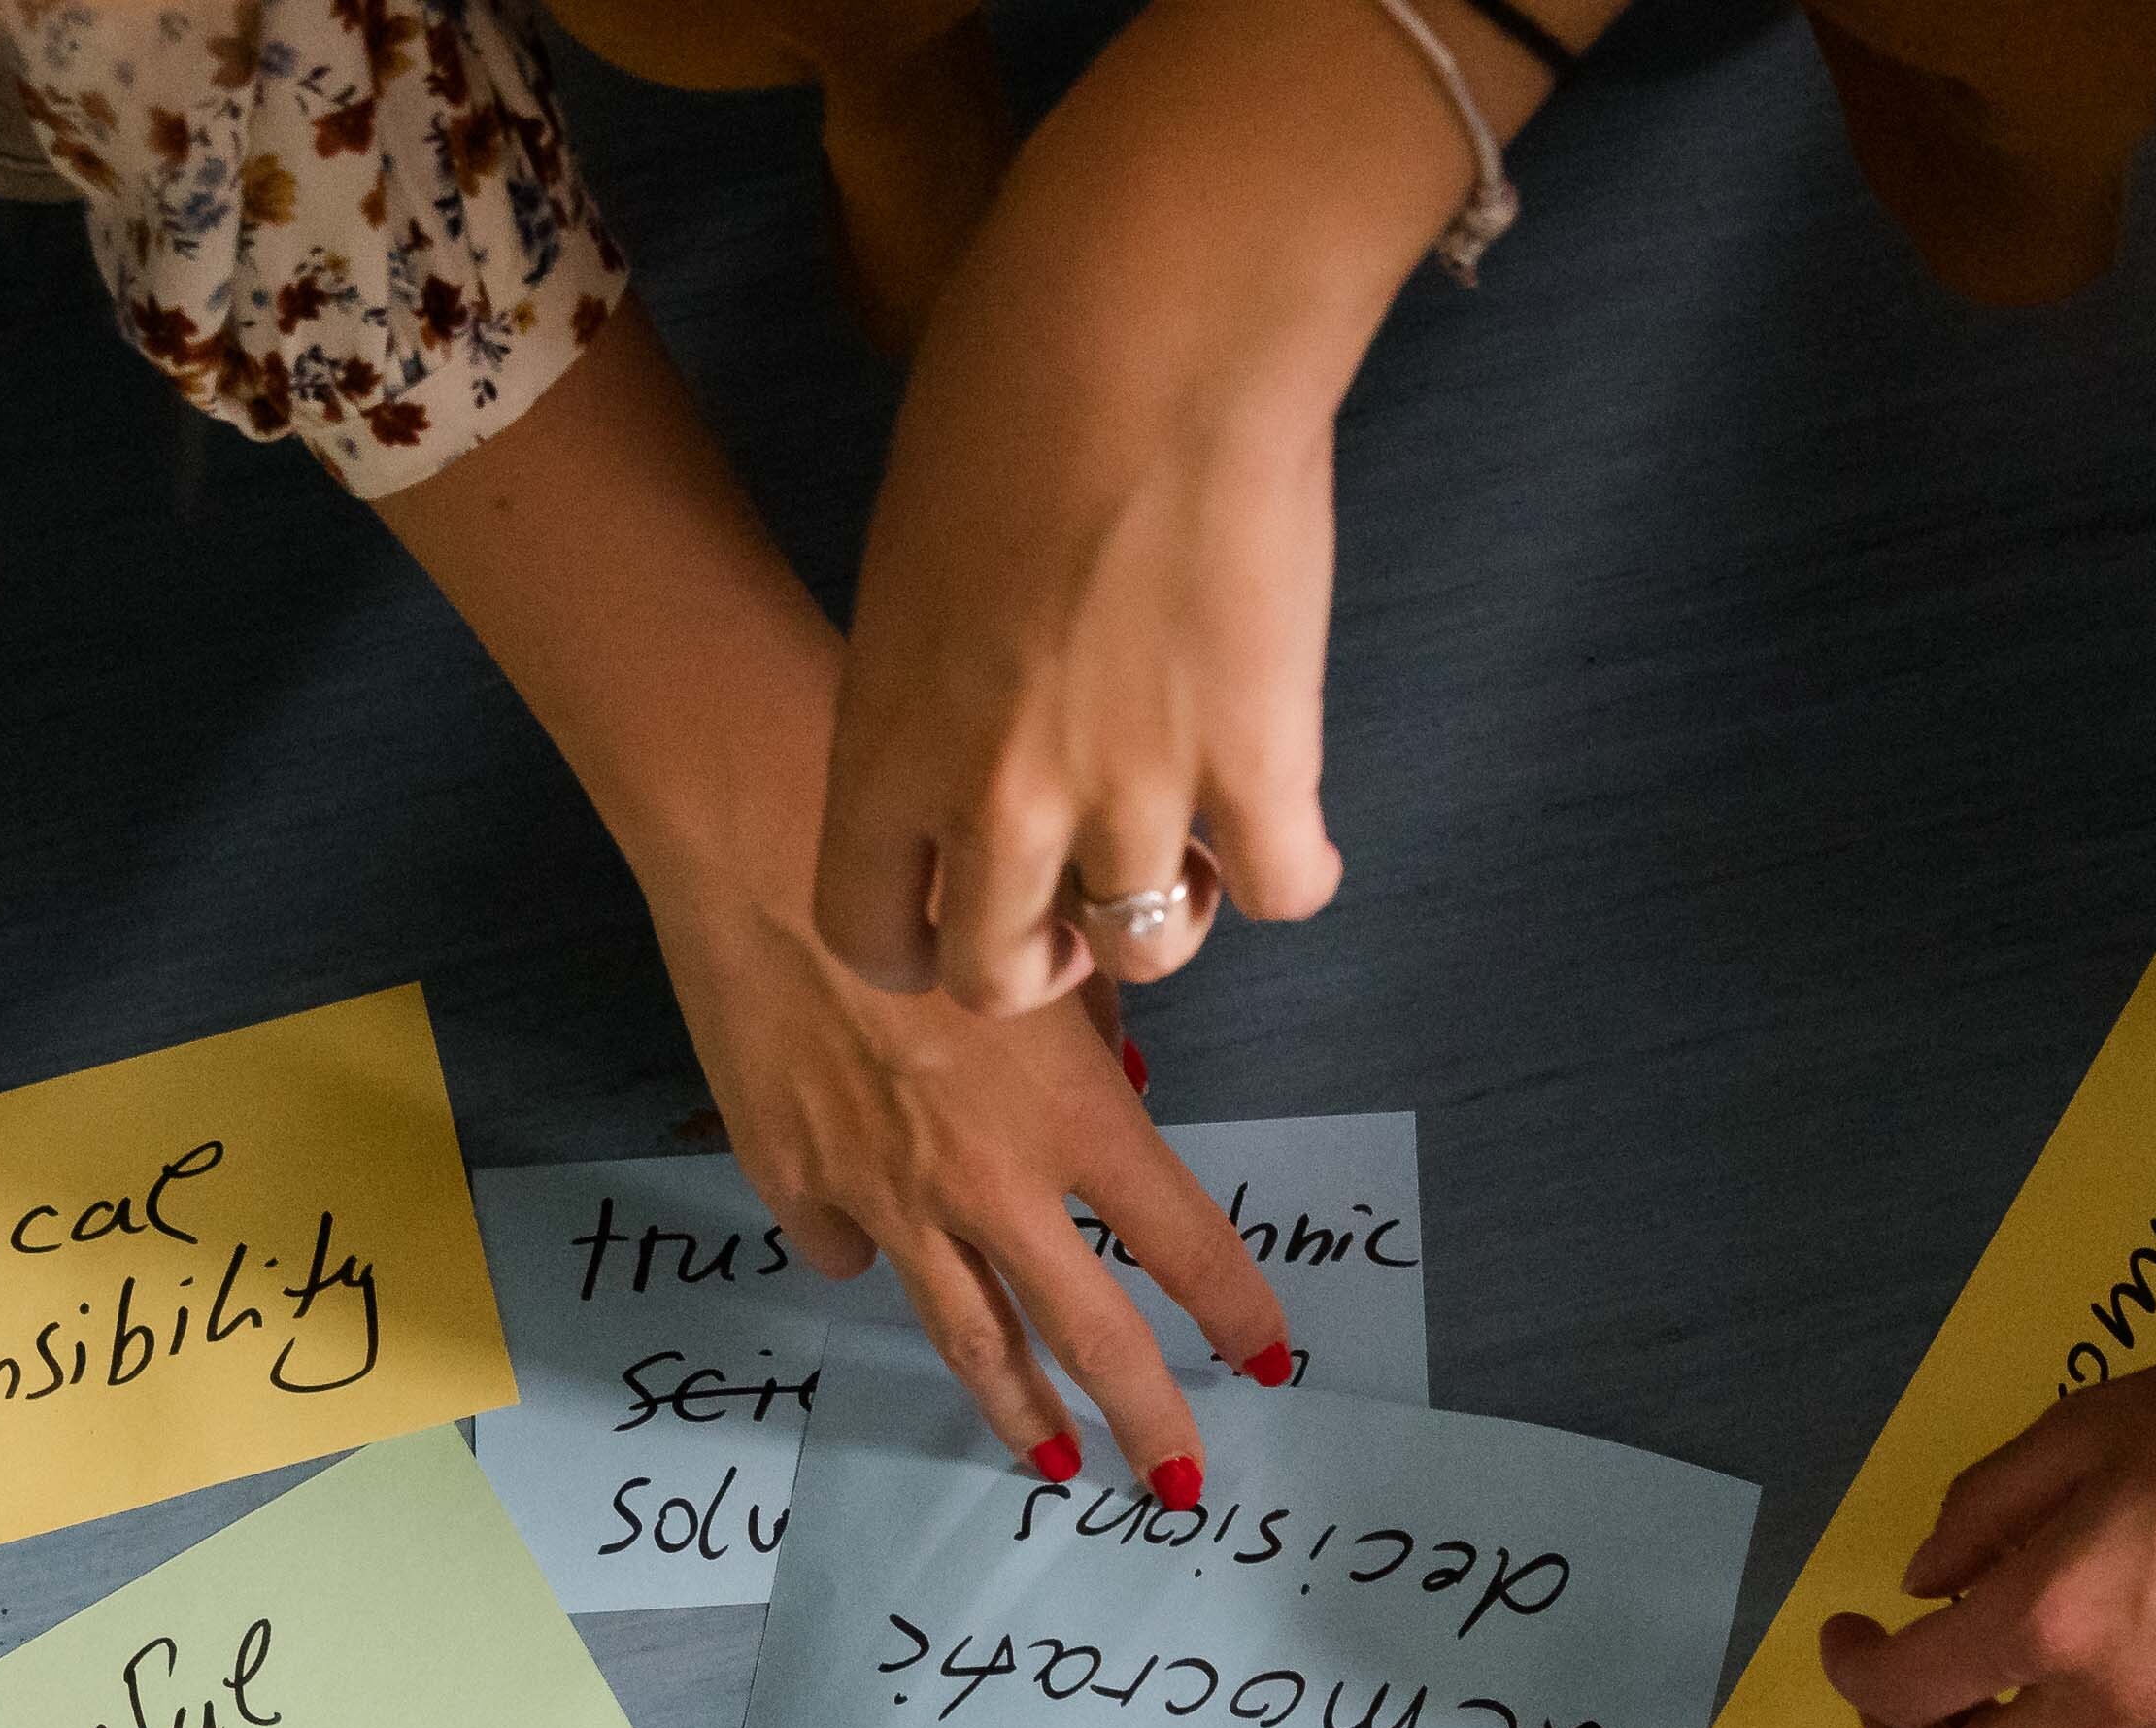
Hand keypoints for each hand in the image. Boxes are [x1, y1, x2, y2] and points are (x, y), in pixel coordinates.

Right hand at [652, 883, 1292, 1487]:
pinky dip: (867, 1254)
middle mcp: (990, 1180)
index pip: (1183, 1243)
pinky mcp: (796, 1184)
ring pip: (967, 1335)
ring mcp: (887, 1197)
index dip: (1234, 1310)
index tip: (1268, 1360)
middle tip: (1177, 1484)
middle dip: (1145, 1416)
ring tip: (1049, 1462)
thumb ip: (1090, 1032)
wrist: (756, 840)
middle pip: (1088, 1334)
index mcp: (1072, 1115)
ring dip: (1016, 1410)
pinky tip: (871, 1249)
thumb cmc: (925, 864)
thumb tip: (1117, 1084)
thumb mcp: (1044, 943)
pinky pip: (845, 1248)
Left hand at [815, 283, 1343, 1017]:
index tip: (956, 916)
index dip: (912, 947)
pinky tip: (1289, 818)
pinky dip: (1291, 867)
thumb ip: (929, 687)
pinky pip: (1282, 890)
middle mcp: (999, 797)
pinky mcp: (1259, 767)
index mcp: (890, 738)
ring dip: (1165, 910)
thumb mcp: (910, 558)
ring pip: (1145, 950)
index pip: (864, 929)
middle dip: (1037, 959)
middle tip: (1076, 904)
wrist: (1155, 323)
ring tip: (1190, 839)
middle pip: (997, 976)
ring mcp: (1134, 794)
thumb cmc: (1012, 386)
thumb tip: (971, 739)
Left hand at [1816, 1300, 2155, 1727]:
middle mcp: (2109, 1704)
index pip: (1909, 1691)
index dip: (1854, 1671)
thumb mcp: (2086, 1425)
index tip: (1850, 1637)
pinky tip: (2085, 1706)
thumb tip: (1928, 1584)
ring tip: (1989, 1715)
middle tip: (1899, 1695)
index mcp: (2055, 1619)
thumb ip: (1986, 1511)